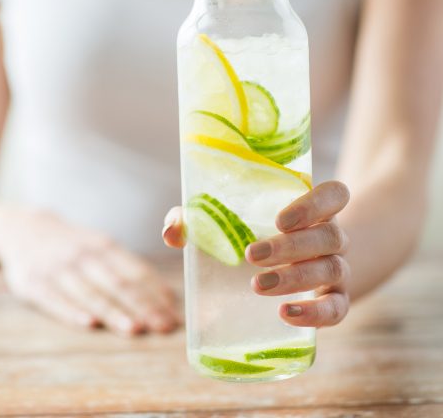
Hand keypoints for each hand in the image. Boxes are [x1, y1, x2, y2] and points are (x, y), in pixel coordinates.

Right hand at [0, 210, 180, 335]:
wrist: (21, 228)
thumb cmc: (72, 245)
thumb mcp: (99, 245)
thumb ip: (128, 268)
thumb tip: (167, 296)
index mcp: (104, 246)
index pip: (135, 272)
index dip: (156, 294)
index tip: (174, 315)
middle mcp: (83, 255)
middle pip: (118, 284)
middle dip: (143, 307)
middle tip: (163, 327)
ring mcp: (58, 269)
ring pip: (90, 293)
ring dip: (114, 312)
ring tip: (135, 329)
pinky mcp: (34, 283)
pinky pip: (55, 299)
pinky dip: (72, 311)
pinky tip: (89, 324)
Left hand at [163, 181, 350, 326]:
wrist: (296, 267)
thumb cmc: (254, 234)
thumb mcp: (228, 220)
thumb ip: (196, 218)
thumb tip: (171, 232)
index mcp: (312, 208)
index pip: (335, 195)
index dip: (315, 203)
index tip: (280, 219)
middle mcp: (331, 235)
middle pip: (329, 236)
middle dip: (290, 247)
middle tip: (252, 255)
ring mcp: (338, 269)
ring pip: (331, 269)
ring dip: (296, 278)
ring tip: (258, 285)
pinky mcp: (335, 301)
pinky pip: (337, 309)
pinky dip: (315, 313)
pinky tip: (285, 313)